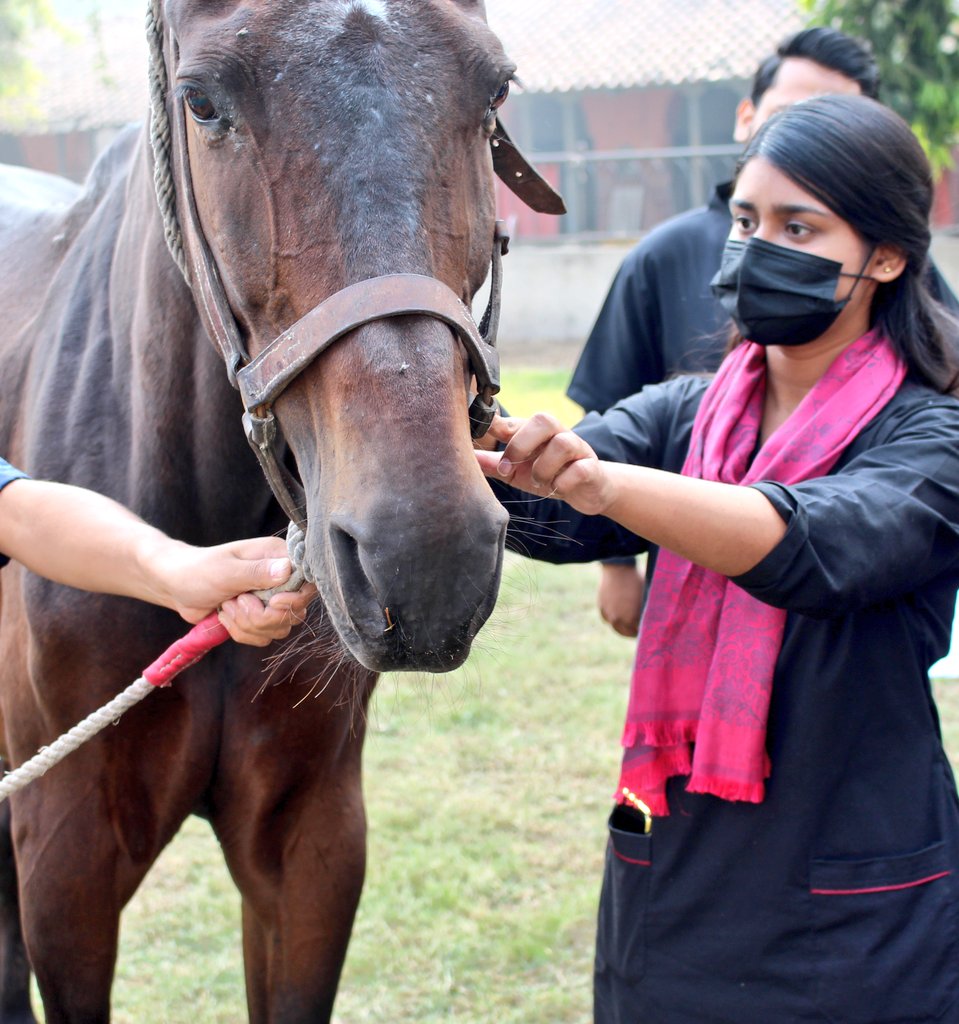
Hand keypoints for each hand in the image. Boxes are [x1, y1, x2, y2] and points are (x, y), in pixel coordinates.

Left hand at [151, 536, 316, 646]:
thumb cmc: (198, 570)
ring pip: (279, 628)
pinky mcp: (260, 617)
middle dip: (262, 616)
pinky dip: (242, 633)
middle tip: (237, 602)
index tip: (272, 601)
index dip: (294, 599)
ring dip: (248, 625)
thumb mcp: (226, 570)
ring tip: (227, 606)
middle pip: (295, 612)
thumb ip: (257, 572)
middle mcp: (280, 578)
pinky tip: (226, 616)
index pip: (307, 582)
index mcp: (278, 557)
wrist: (176, 586)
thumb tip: (288, 569)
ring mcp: (271, 600)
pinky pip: (264, 637)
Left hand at [475, 413, 614, 514]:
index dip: (496, 424)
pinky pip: (581, 469)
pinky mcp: (591, 468)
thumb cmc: (549, 474)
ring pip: (563, 443)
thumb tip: (467, 458)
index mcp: (536, 433)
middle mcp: (557, 434)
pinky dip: (565, 481)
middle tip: (510, 466)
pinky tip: (557, 488)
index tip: (480, 431)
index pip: (515, 421)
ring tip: (539, 481)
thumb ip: (494, 464)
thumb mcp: (517, 471)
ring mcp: (577, 449)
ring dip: (544, 467)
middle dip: (521, 444)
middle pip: (543, 419)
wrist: (588, 488)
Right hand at [597, 562, 645, 637]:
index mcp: (632, 619)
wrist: (618, 568)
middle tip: (640, 629)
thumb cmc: (637, 581)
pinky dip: (614, 618)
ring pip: (616, 627)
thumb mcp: (647, 597)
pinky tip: (620, 613)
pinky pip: (608, 618)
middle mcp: (618, 620)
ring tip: (630, 624)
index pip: (640, 633)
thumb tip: (653, 621)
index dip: (646, 631)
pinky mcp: (601, 608)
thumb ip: (647, 612)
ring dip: (623, 627)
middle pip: (627, 633)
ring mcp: (608, 615)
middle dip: (634, 632)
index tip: (650, 630)